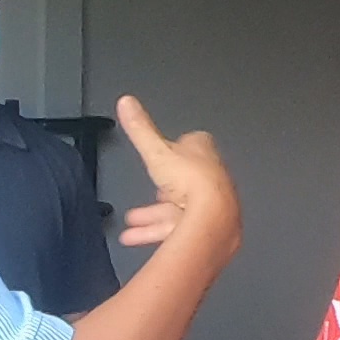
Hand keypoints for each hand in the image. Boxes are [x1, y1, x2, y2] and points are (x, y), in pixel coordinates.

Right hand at [114, 95, 239, 250]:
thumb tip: (126, 102)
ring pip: (178, 207)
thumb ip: (140, 129)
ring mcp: (211, 202)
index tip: (160, 154)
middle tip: (148, 195)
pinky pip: (178, 227)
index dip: (174, 149)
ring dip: (154, 215)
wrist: (213, 218)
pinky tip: (139, 237)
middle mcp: (211, 175)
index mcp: (203, 151)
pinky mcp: (207, 225)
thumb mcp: (156, 151)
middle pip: (183, 178)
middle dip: (162, 188)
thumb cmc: (191, 181)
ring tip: (133, 221)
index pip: (190, 143)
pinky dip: (158, 231)